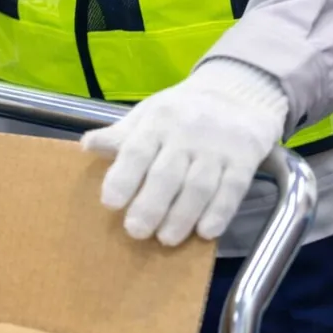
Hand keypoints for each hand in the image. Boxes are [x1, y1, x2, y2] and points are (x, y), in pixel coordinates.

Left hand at [82, 59, 288, 245]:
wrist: (237, 92)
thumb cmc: (181, 111)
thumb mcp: (148, 114)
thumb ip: (121, 136)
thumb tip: (87, 145)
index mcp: (158, 120)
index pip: (137, 150)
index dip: (124, 177)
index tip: (110, 203)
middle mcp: (187, 132)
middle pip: (167, 174)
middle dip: (150, 205)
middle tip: (135, 232)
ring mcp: (218, 146)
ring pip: (199, 186)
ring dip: (182, 216)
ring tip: (166, 239)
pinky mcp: (245, 159)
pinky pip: (233, 189)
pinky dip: (219, 212)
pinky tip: (206, 232)